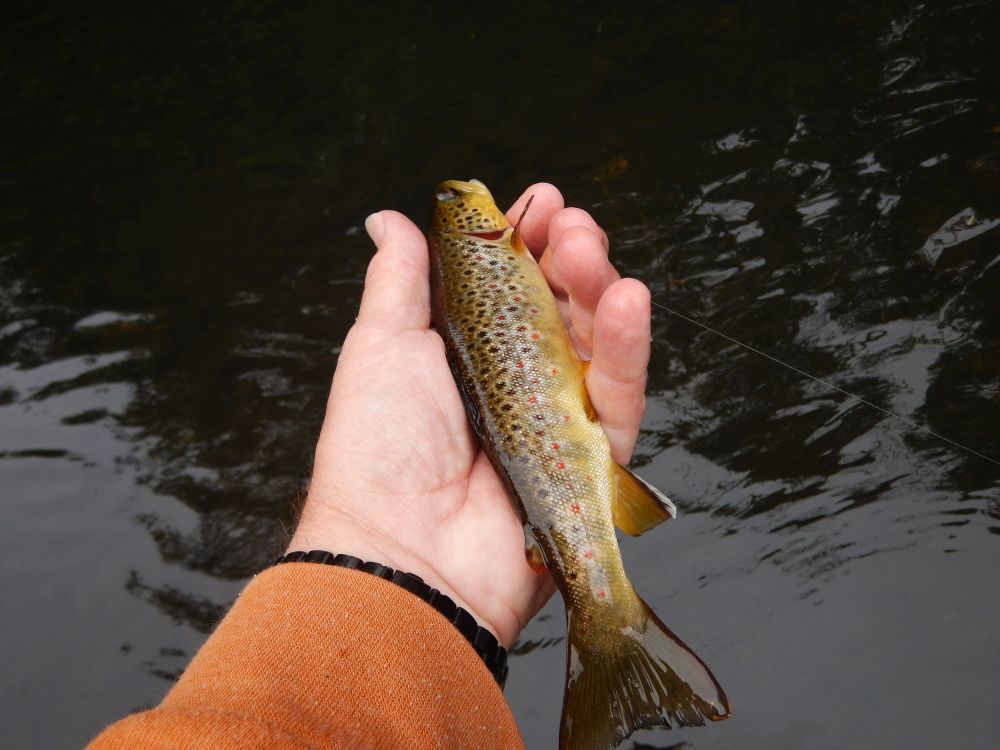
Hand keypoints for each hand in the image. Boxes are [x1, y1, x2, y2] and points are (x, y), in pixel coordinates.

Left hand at [288, 183, 651, 646]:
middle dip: (570, 256)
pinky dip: (629, 349)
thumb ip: (403, 278)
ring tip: (589, 248)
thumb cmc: (377, 448)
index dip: (529, 239)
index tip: (539, 201)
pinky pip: (620, 398)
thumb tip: (390, 219)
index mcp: (467, 354)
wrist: (400, 551)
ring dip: (600, 288)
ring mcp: (554, 421)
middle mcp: (514, 383)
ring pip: (597, 344)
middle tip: (570, 223)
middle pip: (561, 308)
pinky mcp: (589, 460)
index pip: (511, 284)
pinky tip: (629, 299)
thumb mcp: (383, 345)